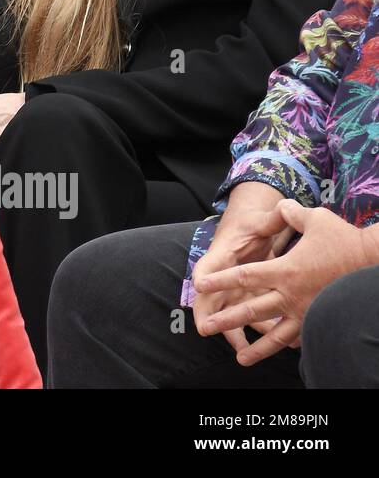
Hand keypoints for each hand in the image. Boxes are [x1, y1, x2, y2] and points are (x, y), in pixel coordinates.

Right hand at [191, 182, 292, 353]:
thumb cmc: (251, 228)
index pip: (206, 268)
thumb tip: (283, 207)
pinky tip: (274, 343)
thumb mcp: (260, 222)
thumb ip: (271, 219)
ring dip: (234, 332)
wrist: (250, 234)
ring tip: (244, 348)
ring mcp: (232, 293)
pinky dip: (259, 334)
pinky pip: (248, 322)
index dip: (202, 277)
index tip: (198, 286)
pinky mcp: (246, 303)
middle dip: (206, 315)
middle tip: (206, 328)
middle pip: (206, 300)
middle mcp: (221, 279)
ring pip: (227, 317)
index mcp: (220, 257)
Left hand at [194, 200, 378, 365]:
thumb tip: (281, 205)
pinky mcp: (321, 320)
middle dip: (226, 319)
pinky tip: (278, 353)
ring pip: (275, 334)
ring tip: (241, 358)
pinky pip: (300, 336)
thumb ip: (290, 214)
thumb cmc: (345, 241)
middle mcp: (291, 295)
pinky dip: (287, 345)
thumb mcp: (315, 219)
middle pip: (251, 310)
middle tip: (206, 328)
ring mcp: (307, 312)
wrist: (375, 263)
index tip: (201, 286)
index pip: (244, 276)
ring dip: (256, 347)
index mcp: (284, 271)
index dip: (221, 280)